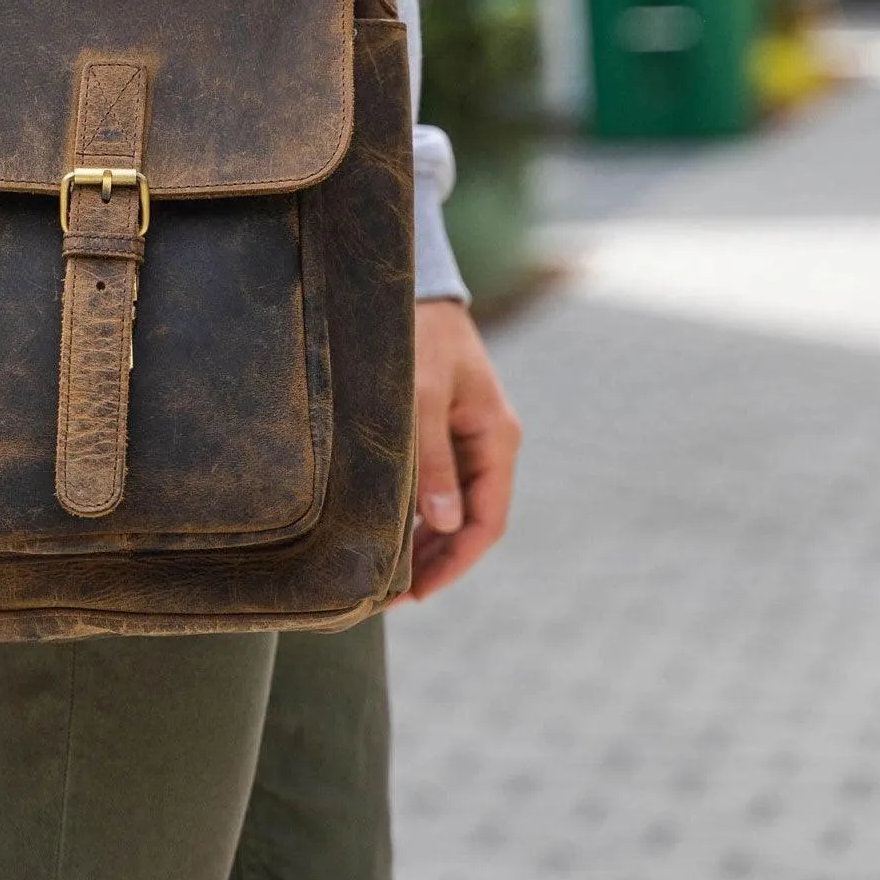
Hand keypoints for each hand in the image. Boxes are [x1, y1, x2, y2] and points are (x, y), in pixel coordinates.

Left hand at [403, 298, 520, 601]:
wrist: (410, 284)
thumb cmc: (415, 333)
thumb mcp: (420, 394)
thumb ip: (431, 457)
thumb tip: (444, 522)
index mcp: (496, 438)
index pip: (487, 521)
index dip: (455, 562)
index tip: (418, 593)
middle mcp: (487, 442)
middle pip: (469, 520)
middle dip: (435, 560)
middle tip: (388, 595)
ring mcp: (465, 435)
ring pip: (451, 505)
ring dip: (423, 540)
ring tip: (383, 574)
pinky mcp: (441, 426)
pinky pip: (434, 482)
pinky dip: (414, 510)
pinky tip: (385, 529)